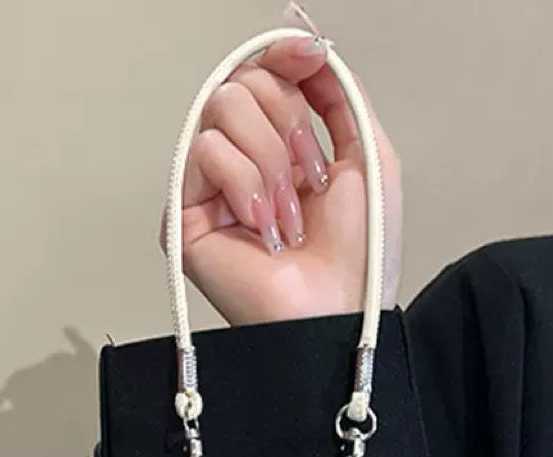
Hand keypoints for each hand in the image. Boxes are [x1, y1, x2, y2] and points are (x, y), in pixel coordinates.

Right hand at [161, 36, 402, 325]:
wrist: (335, 310)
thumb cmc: (358, 258)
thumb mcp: (369, 156)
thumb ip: (340, 97)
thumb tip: (309, 49)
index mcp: (282, 151)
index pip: (265, 77)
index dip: (285, 58)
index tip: (310, 58)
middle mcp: (243, 165)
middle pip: (244, 84)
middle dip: (289, 123)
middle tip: (310, 177)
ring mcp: (210, 191)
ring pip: (223, 110)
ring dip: (272, 160)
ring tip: (287, 214)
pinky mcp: (183, 216)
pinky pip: (205, 152)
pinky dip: (246, 183)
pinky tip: (261, 224)